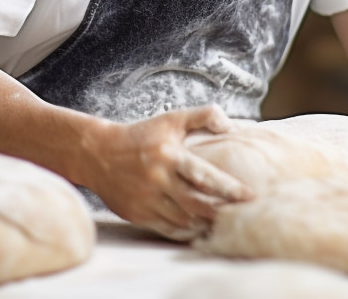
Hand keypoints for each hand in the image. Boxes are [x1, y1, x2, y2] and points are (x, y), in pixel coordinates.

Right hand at [85, 105, 253, 240]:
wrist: (98, 154)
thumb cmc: (142, 135)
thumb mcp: (171, 119)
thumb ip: (203, 116)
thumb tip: (230, 125)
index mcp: (170, 156)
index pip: (205, 176)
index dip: (229, 188)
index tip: (250, 196)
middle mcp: (158, 180)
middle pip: (197, 203)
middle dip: (222, 211)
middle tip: (243, 215)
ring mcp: (147, 200)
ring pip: (184, 220)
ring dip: (206, 223)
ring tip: (225, 223)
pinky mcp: (138, 214)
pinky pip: (168, 229)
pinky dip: (187, 232)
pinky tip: (200, 229)